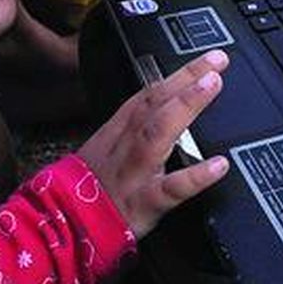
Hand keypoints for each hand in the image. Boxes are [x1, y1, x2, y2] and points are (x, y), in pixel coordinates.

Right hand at [78, 50, 230, 238]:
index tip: (208, 58)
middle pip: (155, 104)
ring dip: (184, 106)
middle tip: (216, 62)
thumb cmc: (90, 188)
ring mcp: (135, 171)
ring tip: (212, 86)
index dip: (180, 74)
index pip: (151, 94)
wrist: (64, 225)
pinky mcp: (143, 203)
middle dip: (184, 79)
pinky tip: (218, 165)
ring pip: (158, 133)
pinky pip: (170, 188)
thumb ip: (136, 129)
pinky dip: (195, 177)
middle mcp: (127, 144)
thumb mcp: (106, 149)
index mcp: (120, 130)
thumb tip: (168, 110)